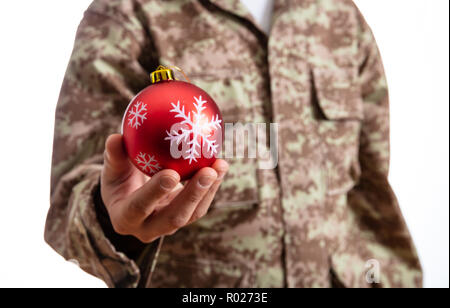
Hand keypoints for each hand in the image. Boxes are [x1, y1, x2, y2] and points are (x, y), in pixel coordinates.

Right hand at [100, 134, 228, 242]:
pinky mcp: (184, 218)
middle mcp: (148, 228)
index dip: (155, 192)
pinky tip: (220, 165)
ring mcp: (169, 226)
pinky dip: (212, 185)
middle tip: (207, 171)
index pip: (139, 207)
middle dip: (193, 195)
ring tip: (220, 165)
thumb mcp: (111, 170)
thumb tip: (114, 138)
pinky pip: (201, 204)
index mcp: (124, 218)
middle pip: (174, 217)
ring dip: (209, 189)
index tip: (171, 173)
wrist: (129, 200)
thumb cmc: (118, 180)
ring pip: (193, 213)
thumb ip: (113, 156)